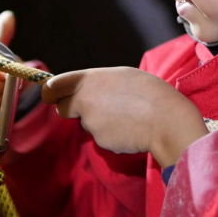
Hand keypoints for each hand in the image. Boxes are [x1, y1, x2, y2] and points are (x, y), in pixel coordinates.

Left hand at [42, 67, 207, 167]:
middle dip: (74, 108)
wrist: (166, 119)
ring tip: (127, 113)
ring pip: (88, 122)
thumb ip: (98, 83)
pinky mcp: (101, 141)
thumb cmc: (150, 92)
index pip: (53, 87)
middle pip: (63, 108)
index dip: (51, 92)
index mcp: (88, 80)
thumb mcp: (122, 75)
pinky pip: (102, 136)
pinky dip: (113, 133)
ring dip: (100, 120)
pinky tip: (130, 127)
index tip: (52, 95)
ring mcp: (91, 123)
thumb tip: (88, 91)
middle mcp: (84, 101)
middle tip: (96, 106)